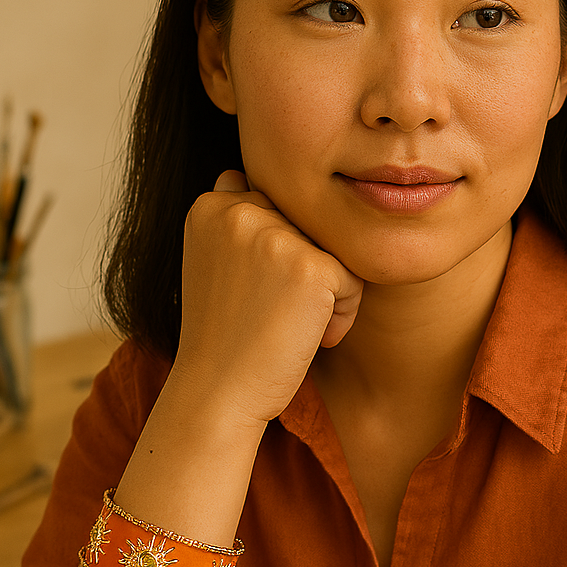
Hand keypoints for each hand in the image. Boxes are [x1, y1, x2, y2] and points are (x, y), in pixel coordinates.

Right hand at [170, 170, 363, 424]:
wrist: (218, 394)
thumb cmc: (224, 336)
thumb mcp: (213, 262)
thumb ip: (233, 217)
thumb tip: (239, 171)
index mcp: (211, 205)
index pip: (278, 210)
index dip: (276, 259)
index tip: (246, 296)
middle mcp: (239, 209)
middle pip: (311, 228)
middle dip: (303, 274)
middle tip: (267, 314)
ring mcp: (275, 236)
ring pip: (336, 253)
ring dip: (325, 296)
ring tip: (284, 325)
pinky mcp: (311, 267)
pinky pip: (354, 282)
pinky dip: (341, 317)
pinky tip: (304, 337)